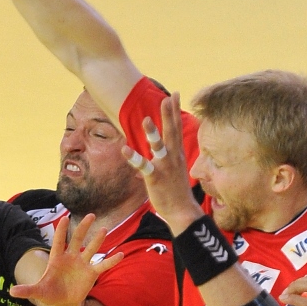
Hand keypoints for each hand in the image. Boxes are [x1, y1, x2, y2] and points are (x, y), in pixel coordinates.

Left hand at [10, 215, 122, 305]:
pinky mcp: (91, 273)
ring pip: (91, 249)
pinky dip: (111, 261)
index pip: (59, 241)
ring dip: (98, 240)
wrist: (62, 301)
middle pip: (78, 239)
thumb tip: (11, 292)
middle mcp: (71, 258)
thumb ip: (26, 290)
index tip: (64, 218)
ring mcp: (82, 264)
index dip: (61, 231)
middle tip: (90, 215)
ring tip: (104, 229)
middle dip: (83, 227)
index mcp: (56, 259)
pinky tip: (121, 254)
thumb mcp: (37, 292)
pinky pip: (103, 265)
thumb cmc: (49, 292)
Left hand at [121, 92, 202, 235]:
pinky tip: (124, 149)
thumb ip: (168, 158)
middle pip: (172, 132)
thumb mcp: (175, 170)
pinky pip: (143, 166)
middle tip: (169, 97)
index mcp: (177, 154)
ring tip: (146, 119)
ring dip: (152, 133)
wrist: (182, 211)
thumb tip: (162, 152)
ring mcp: (165, 167)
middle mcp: (173, 157)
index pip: (177, 128)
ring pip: (158, 146)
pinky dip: (133, 158)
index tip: (176, 95)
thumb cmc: (177, 191)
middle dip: (170, 114)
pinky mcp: (155, 178)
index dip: (175, 111)